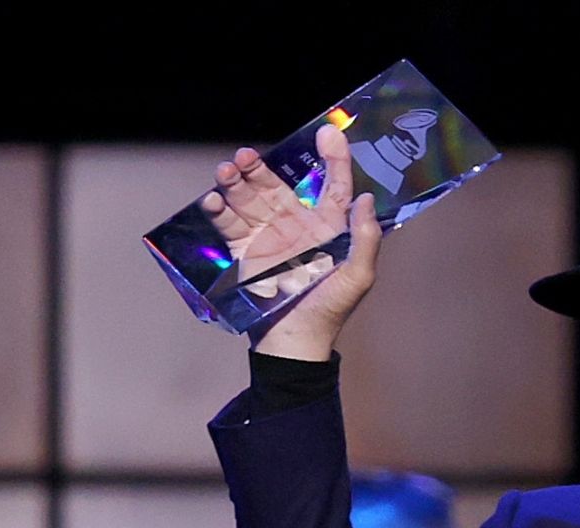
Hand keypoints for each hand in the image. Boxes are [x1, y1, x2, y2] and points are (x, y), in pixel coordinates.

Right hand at [201, 123, 382, 360]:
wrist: (293, 343)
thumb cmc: (329, 311)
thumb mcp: (358, 277)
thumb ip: (365, 239)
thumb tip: (366, 198)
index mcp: (328, 227)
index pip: (333, 184)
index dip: (334, 157)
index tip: (328, 131)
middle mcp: (297, 225)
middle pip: (277, 185)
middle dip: (259, 168)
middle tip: (245, 156)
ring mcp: (268, 236)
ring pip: (249, 198)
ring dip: (235, 181)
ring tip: (226, 170)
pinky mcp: (245, 252)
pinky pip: (230, 224)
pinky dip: (219, 209)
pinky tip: (213, 200)